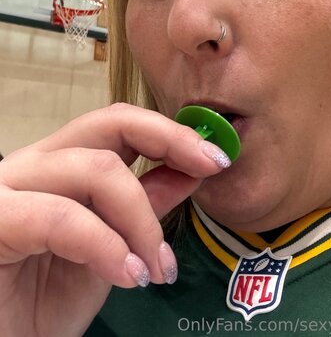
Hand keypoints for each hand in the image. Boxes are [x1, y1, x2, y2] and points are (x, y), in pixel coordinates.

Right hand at [0, 103, 229, 336]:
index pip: (118, 123)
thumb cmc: (41, 302)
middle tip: (210, 168)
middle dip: (170, 141)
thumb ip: (145, 205)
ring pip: (96, 169)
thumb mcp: (112, 249)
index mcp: (59, 164)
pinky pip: (63, 218)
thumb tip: (192, 170)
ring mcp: (9, 188)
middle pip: (107, 123)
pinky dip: (107, 246)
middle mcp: (33, 164)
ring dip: (142, 220)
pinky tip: (129, 276)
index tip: (216, 156)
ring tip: (157, 268)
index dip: (171, 131)